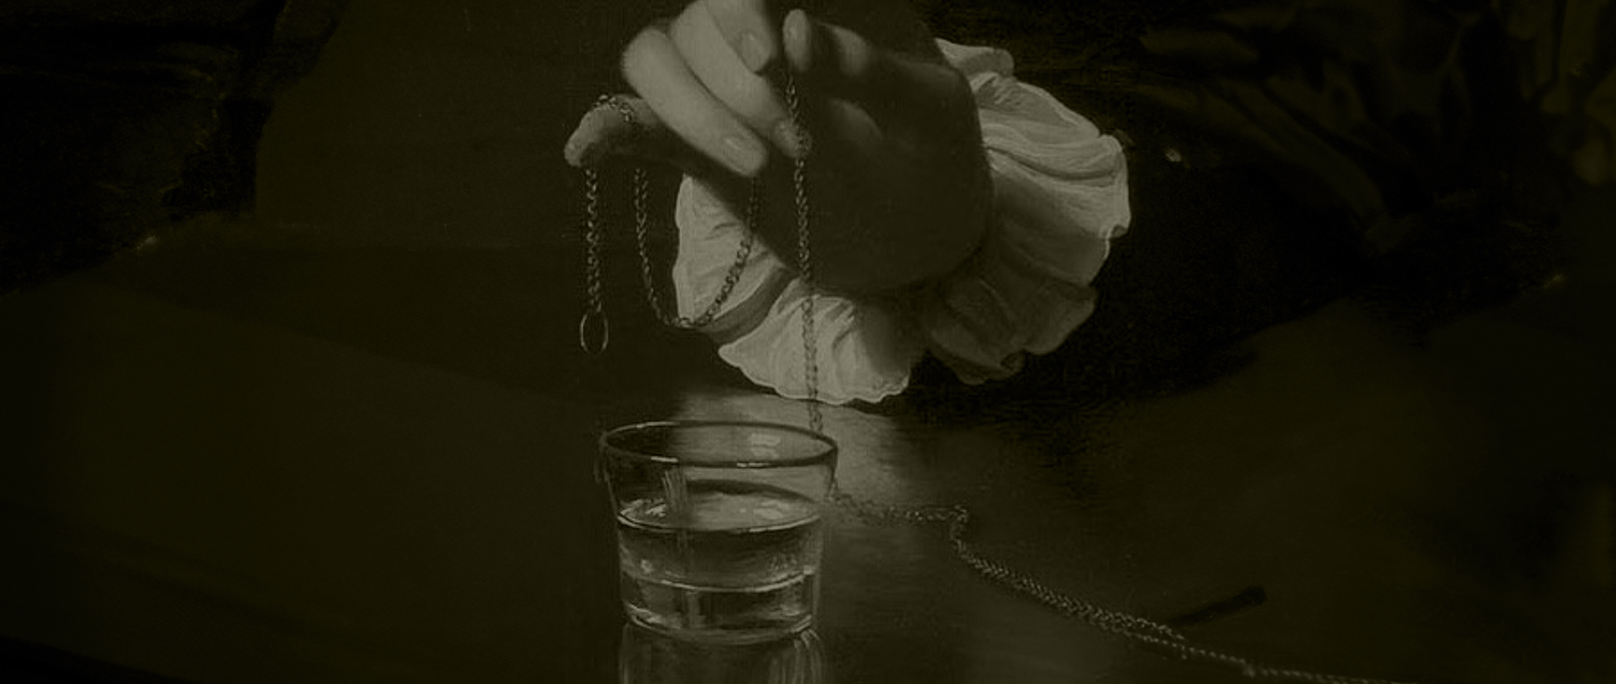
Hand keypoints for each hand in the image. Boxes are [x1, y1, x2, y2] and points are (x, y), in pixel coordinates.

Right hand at [564, 0, 990, 293]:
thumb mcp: (932, 111)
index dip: (737, 10)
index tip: (769, 56)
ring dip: (690, 113)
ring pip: (654, 63)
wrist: (925, 231)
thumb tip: (792, 32)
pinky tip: (587, 150)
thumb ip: (870, 69)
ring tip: (757, 167)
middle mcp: (754, 33)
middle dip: (734, 87)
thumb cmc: (938, 152)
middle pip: (694, 24)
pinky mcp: (697, 147)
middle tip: (800, 144)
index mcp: (810, 6)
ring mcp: (719, 88)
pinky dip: (606, 131)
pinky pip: (635, 124)